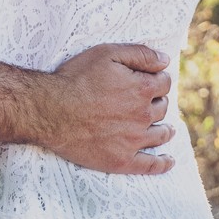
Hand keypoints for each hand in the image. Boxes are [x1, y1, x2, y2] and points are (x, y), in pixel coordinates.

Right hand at [36, 44, 174, 175]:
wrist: (50, 111)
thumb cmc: (76, 78)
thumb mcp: (107, 53)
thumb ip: (140, 54)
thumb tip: (166, 60)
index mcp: (142, 89)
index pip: (164, 83)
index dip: (158, 80)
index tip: (151, 81)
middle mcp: (143, 116)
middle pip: (162, 108)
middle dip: (158, 102)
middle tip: (149, 102)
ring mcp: (133, 140)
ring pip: (160, 134)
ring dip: (165, 129)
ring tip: (166, 130)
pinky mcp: (121, 160)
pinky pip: (149, 165)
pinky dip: (162, 163)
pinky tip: (168, 161)